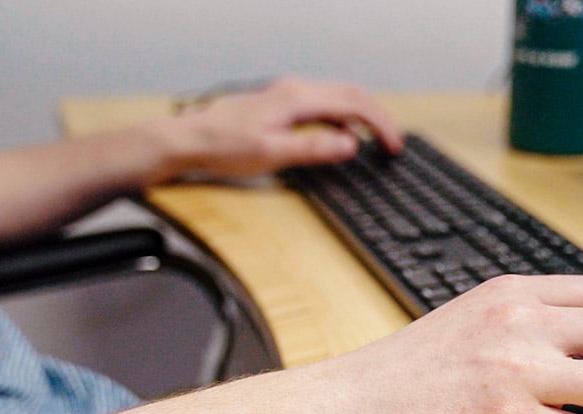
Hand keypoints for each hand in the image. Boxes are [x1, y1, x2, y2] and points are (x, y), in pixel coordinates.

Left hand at [170, 76, 404, 177]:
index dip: (380, 124)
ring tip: (376, 140)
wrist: (189, 139)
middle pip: (351, 94)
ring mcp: (288, 93)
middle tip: (393, 144)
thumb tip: (350, 144)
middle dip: (378, 118)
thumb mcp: (272, 154)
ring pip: (339, 97)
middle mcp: (296, 89)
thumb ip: (314, 148)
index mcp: (298, 98)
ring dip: (362, 117)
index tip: (394, 146)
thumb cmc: (224, 147)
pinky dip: (343, 117)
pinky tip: (341, 135)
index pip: (354, 104)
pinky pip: (324, 104)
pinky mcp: (282, 102)